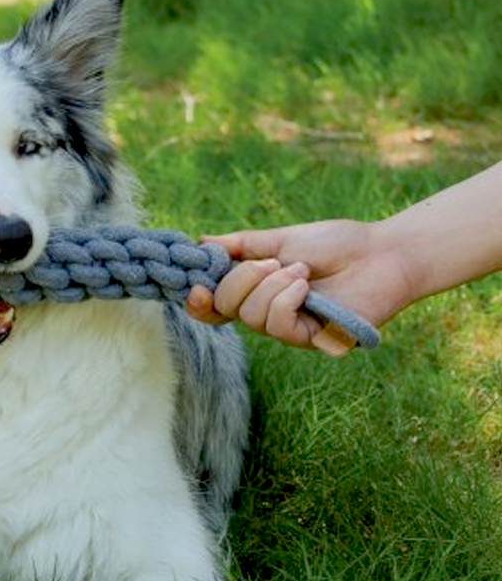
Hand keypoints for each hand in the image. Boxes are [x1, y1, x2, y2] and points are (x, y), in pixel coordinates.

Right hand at [185, 220, 412, 355]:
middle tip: (271, 262)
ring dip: (271, 285)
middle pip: (226, 308)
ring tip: (301, 270)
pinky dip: (286, 300)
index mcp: (257, 290)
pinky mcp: (309, 340)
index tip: (196, 285)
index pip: (215, 306)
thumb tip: (202, 242)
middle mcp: (267, 314)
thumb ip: (241, 245)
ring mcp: (288, 329)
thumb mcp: (281, 240)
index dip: (199, 301)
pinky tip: (306, 286)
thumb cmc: (338, 244)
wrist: (383, 253)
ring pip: (250, 316)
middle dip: (241, 279)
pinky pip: (277, 325)